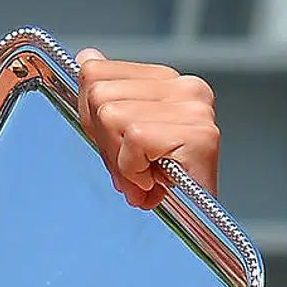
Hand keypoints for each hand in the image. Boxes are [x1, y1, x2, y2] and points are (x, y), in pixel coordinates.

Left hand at [75, 50, 219, 208]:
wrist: (200, 227)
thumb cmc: (160, 187)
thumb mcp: (121, 142)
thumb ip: (105, 102)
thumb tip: (86, 58)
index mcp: (169, 83)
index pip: (97, 74)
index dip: (90, 120)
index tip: (111, 148)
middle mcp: (186, 88)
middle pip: (99, 95)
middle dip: (103, 144)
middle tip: (129, 171)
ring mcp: (194, 109)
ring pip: (113, 116)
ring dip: (119, 161)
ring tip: (142, 178)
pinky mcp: (198, 134)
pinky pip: (134, 140)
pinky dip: (133, 170)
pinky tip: (152, 182)